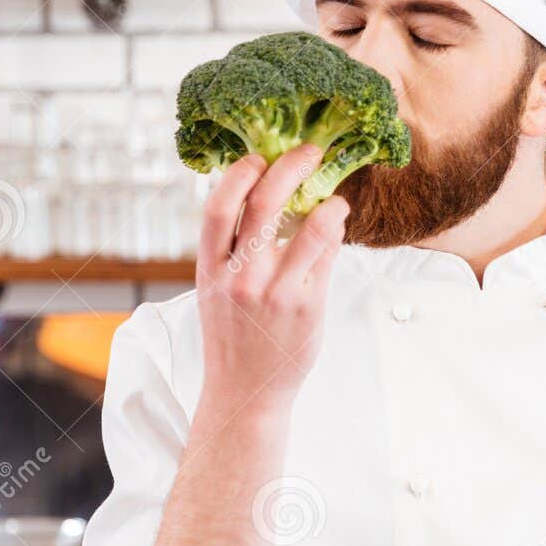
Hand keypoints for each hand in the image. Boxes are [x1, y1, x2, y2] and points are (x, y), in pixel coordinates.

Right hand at [195, 145, 348, 414]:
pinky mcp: (306, 307)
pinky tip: (336, 230)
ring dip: (328, 203)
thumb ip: (229, 250)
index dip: (239, 174)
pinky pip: (327, 256)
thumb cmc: (232, 336)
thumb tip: (259, 197)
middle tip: (309, 153)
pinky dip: (334, 235)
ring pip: (309, 228)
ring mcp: (274, 293)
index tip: (258, 158)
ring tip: (336, 200)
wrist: (245, 393)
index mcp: (209, 269)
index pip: (219, 207)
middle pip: (265, 203)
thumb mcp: (214, 290)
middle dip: (290, 167)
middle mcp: (239, 278)